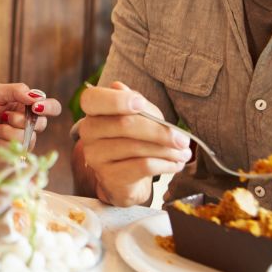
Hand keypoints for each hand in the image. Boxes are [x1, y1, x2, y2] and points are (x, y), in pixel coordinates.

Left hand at [0, 84, 61, 164]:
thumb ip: (16, 90)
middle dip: (20, 119)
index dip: (48, 107)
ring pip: (28, 136)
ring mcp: (23, 141)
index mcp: (26, 107)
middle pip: (42, 123)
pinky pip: (17, 149)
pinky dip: (2, 142)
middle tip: (3, 116)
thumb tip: (36, 97)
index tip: (35, 106)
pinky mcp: (16, 156)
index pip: (52, 107)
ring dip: (7, 130)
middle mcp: (29, 124)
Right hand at [78, 81, 190, 205]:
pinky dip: (165, 165)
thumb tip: (132, 95)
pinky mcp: (108, 176)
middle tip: (183, 140)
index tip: (141, 103)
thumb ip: (138, 105)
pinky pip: (142, 167)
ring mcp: (95, 155)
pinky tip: (175, 165)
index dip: (117, 100)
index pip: (93, 99)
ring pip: (136, 148)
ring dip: (167, 151)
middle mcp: (88, 131)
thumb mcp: (139, 116)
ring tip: (183, 153)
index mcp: (93, 109)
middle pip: (124, 124)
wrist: (126, 176)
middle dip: (160, 131)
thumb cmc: (133, 137)